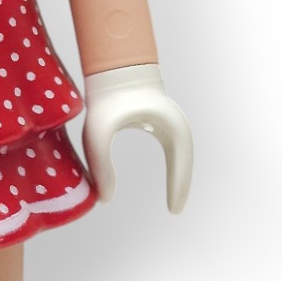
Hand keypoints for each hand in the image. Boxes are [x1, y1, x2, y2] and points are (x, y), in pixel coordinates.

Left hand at [81, 64, 192, 212]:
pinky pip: (172, 150)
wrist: (112, 69)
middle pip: (184, 161)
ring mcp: (169, 122)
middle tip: (175, 209)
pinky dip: (172, 166)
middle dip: (182, 185)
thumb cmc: (106, 98)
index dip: (178, 188)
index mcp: (168, 126)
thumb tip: (105, 198)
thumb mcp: (97, 133)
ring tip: (173, 201)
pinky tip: (166, 181)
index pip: (180, 165)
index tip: (174, 211)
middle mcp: (174, 124)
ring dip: (179, 175)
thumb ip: (100, 165)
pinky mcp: (160, 121)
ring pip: (180, 155)